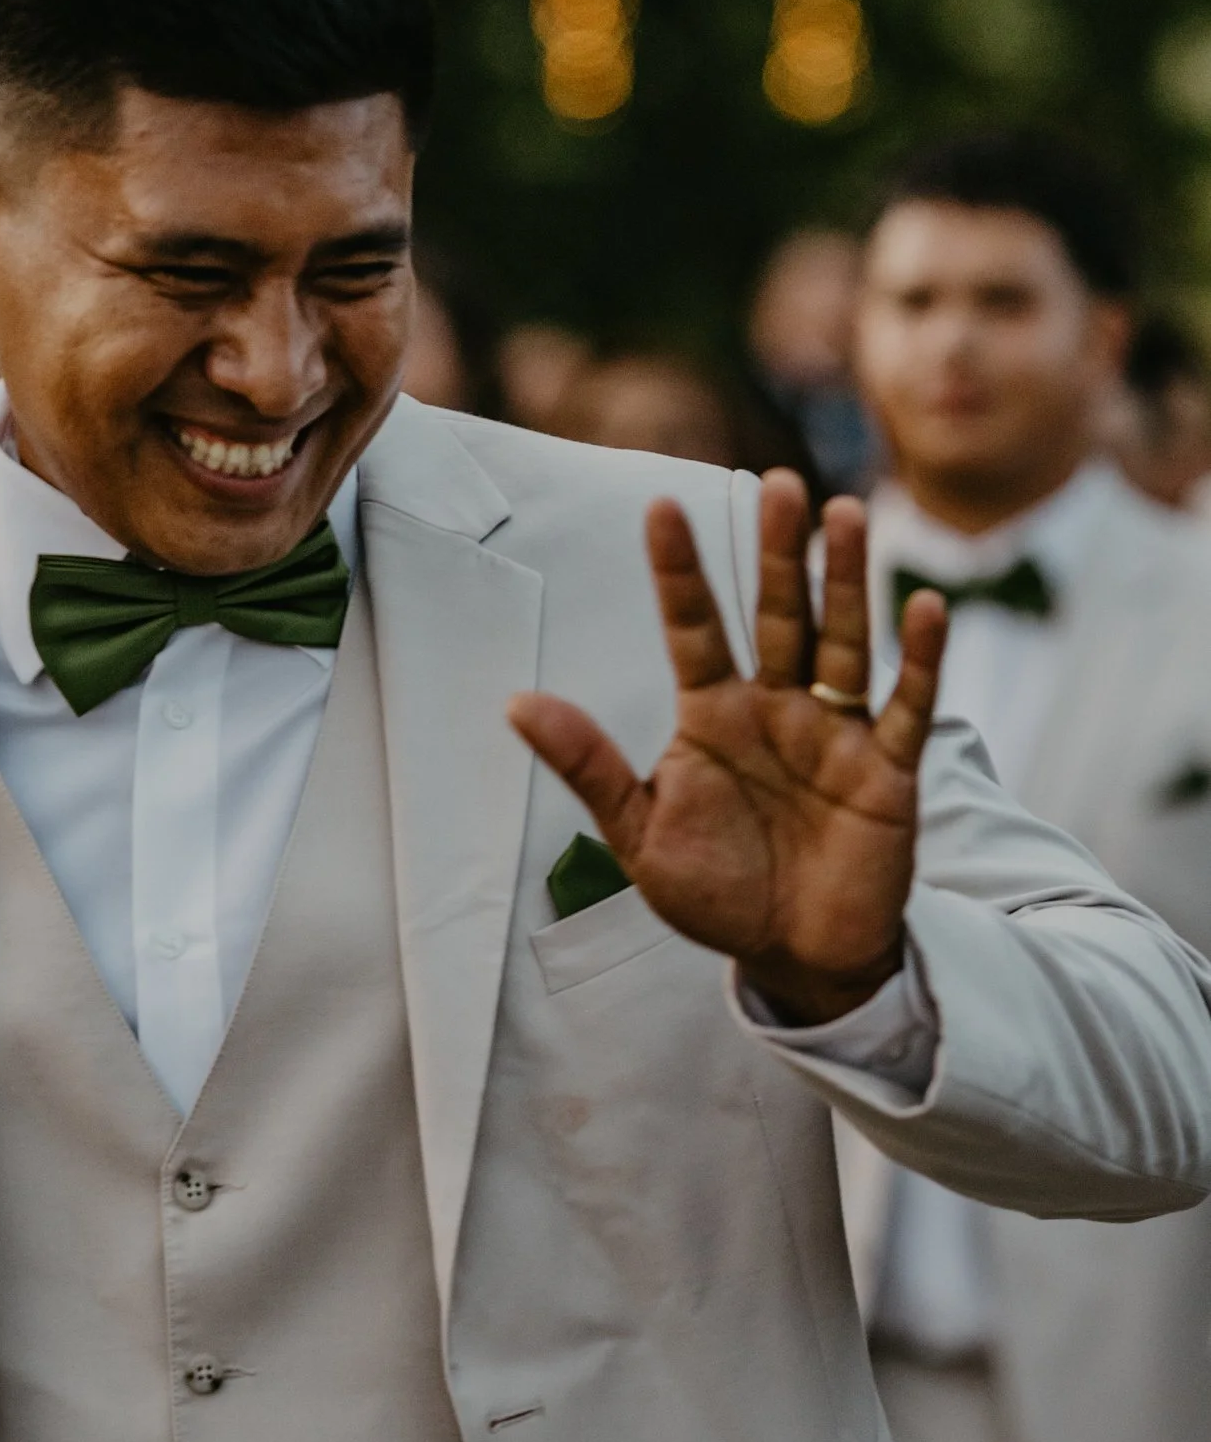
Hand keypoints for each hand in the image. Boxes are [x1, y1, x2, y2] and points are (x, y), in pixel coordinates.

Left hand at [508, 470, 946, 1024]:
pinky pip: (907, 707)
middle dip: (778, 553)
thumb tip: (517, 703)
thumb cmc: (716, 893)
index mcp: (714, 715)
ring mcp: (836, 732)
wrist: (792, 956)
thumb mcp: (640, 835)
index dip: (678, 572)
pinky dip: (919, 661)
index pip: (693, 628)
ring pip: (841, 641)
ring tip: (843, 514)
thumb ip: (590, 768)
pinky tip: (925, 607)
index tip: (657, 507)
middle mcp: (778, 707)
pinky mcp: (888, 770)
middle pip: (779, 615)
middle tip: (778, 485)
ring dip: (846, 581)